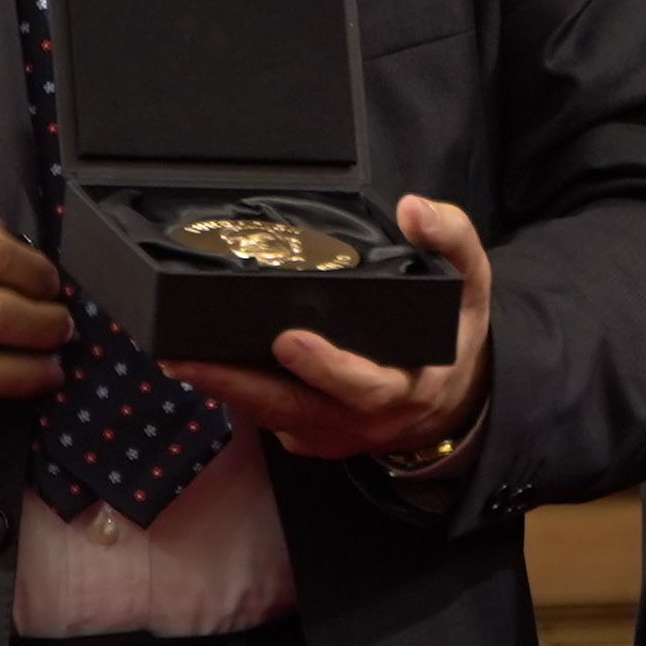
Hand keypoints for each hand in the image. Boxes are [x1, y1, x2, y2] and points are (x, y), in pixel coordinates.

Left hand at [172, 195, 493, 469]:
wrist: (456, 398)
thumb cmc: (454, 333)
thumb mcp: (470, 282)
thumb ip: (450, 239)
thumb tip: (413, 208)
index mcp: (408, 385)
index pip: (365, 385)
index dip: (326, 367)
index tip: (288, 339)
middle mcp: (367, 420)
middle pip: (294, 410)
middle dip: (237, 385)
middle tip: (185, 357)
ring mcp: (335, 434)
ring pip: (271, 417)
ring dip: (222, 390)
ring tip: (175, 355)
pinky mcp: (311, 436)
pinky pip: (269, 419)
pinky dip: (236, 395)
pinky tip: (201, 365)